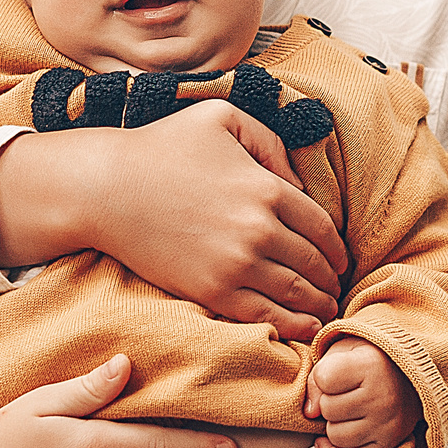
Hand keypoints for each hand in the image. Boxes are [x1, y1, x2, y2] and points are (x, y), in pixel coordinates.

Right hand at [0, 104, 345, 339]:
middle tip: (336, 290)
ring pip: (296, 294)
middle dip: (331, 280)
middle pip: (315, 263)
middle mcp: (259, 229)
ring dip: (319, 306)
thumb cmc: (162, 147)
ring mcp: (236, 264)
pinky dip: (294, 327)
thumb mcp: (222, 118)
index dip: (338, 248)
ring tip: (326, 312)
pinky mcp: (212, 290)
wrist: (106, 189)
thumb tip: (298, 182)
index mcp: (267, 187)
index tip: (341, 260)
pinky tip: (305, 330)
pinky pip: (265, 315)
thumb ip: (269, 142)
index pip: (323, 227)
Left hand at [306, 339, 415, 447]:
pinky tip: (329, 441)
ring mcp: (387, 425)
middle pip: (328, 410)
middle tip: (344, 393)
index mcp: (372, 367)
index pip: (324, 379)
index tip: (336, 374)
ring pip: (336, 437)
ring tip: (347, 411)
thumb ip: (318, 376)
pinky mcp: (387, 445)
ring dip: (334, 425)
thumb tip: (310, 413)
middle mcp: (383, 398)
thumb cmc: (372, 361)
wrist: (409, 375)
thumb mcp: (343, 350)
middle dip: (328, 402)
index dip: (322, 377)